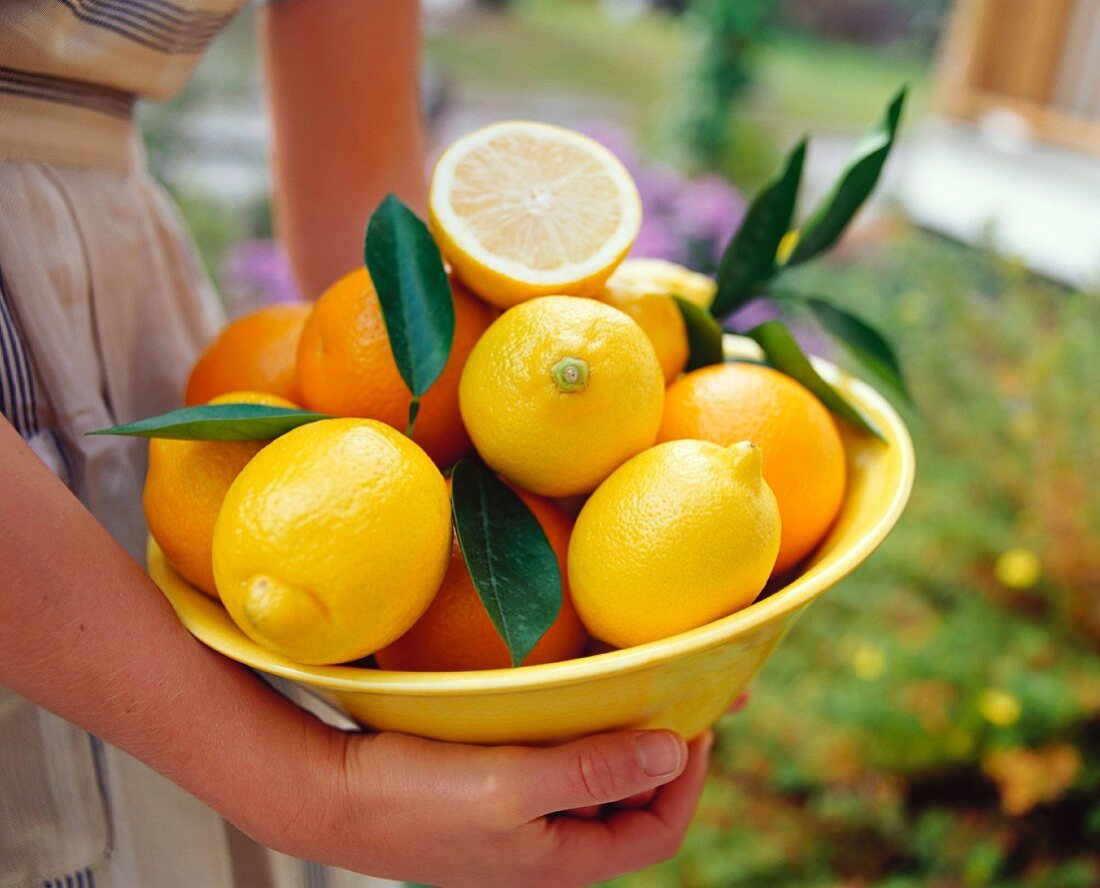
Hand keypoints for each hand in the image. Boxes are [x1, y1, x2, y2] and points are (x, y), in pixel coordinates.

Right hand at [245, 728, 712, 887]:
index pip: (657, 830)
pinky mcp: (493, 787)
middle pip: (632, 802)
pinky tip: (571, 693)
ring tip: (633, 684)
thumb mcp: (509, 788)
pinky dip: (577, 730)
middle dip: (661, 751)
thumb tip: (674, 750)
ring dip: (619, 735)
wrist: (325, 794)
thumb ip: (592, 770)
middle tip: (675, 690)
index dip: (687, 780)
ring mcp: (520, 816)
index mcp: (562, 861)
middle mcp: (549, 844)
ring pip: (594, 778)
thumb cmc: (410, 800)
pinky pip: (556, 761)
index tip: (694, 720)